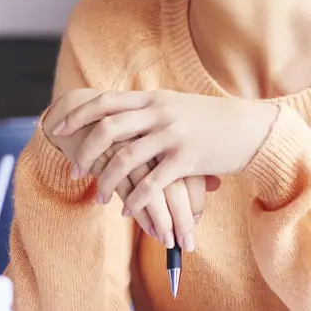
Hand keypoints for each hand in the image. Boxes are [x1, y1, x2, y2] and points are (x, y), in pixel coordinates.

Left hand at [56, 90, 274, 216]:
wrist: (251, 128)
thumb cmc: (213, 121)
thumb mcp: (177, 105)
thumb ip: (149, 109)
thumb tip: (119, 115)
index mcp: (153, 98)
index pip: (105, 102)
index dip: (78, 115)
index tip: (59, 130)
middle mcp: (159, 113)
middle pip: (108, 129)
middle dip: (85, 152)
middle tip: (74, 171)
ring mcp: (173, 135)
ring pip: (125, 158)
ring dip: (107, 181)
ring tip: (99, 198)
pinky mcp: (187, 158)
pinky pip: (152, 183)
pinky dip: (135, 200)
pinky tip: (127, 212)